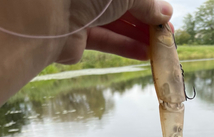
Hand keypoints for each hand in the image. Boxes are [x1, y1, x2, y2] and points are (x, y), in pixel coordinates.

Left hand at [56, 0, 172, 63]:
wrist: (48, 13)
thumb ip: (148, 3)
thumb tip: (165, 13)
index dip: (150, 3)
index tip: (165, 16)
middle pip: (123, 6)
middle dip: (147, 20)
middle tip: (166, 35)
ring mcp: (81, 12)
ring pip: (115, 24)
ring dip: (139, 36)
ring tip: (160, 49)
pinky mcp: (76, 35)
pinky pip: (105, 40)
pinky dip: (125, 46)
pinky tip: (144, 54)